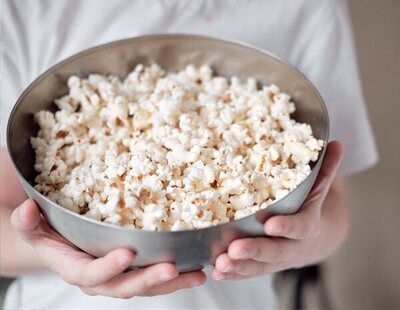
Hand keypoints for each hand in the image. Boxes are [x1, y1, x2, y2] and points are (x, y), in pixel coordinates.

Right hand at [11, 200, 205, 297]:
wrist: (60, 245)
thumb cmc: (48, 234)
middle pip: (125, 286)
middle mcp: (101, 278)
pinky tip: (197, 267)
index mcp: (76, 268)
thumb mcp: (34, 227)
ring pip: (146, 286)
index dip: (107, 267)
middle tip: (171, 268)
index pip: (90, 274)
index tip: (127, 253)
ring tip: (197, 274)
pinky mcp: (134, 270)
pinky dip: (177, 275)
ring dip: (172, 282)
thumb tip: (27, 209)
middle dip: (148, 280)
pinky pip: (155, 277)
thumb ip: (28, 222)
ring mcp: (120, 276)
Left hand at [212, 141, 343, 279]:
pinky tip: (216, 272)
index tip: (270, 224)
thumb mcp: (320, 188)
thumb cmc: (311, 208)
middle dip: (255, 251)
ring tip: (219, 264)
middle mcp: (294, 245)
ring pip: (259, 266)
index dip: (287, 227)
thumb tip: (335, 142)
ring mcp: (277, 258)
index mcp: (309, 225)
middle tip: (234, 249)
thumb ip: (325, 169)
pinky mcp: (263, 265)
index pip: (301, 227)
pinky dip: (234, 274)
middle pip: (276, 251)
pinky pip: (249, 271)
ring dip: (239, 266)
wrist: (315, 239)